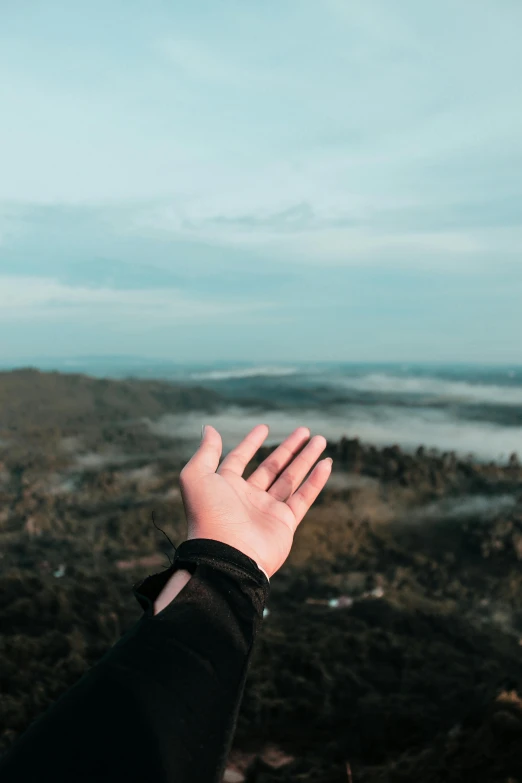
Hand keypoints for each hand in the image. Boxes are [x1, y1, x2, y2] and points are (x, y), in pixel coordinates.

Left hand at [178, 424, 331, 578]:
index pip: (240, 459)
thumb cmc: (209, 514)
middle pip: (272, 467)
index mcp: (226, 486)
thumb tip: (209, 428)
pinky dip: (315, 481)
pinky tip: (326, 464)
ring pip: (291, 479)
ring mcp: (267, 511)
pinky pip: (303, 498)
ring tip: (321, 440)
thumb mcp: (197, 477)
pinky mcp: (285, 524)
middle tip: (305, 431)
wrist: (226, 555)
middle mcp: (247, 498)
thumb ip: (206, 452)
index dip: (251, 443)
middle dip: (288, 448)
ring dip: (306, 459)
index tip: (264, 427)